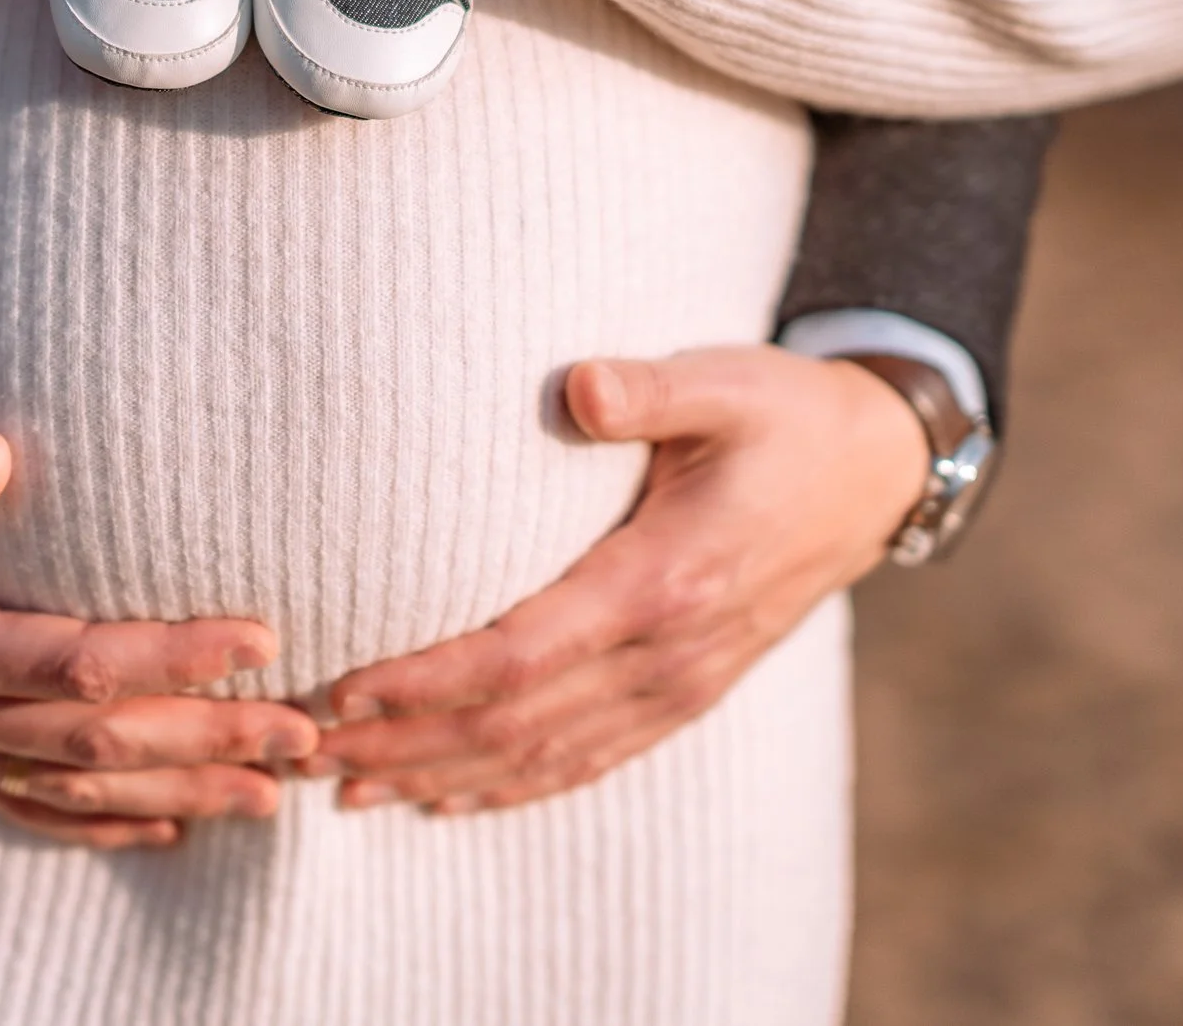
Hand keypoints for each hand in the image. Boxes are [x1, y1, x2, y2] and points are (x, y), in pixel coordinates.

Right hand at [0, 421, 316, 849]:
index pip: (79, 664)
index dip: (177, 657)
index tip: (263, 637)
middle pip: (98, 744)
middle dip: (211, 741)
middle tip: (314, 736)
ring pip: (72, 788)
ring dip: (179, 794)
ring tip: (275, 795)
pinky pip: (19, 805)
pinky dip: (98, 824)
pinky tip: (164, 830)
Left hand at [302, 347, 923, 813]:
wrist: (875, 474)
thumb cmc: (783, 414)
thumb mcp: (725, 381)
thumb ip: (649, 388)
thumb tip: (581, 385)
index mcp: (665, 579)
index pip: (520, 653)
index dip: (426, 682)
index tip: (343, 686)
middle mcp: (669, 653)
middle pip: (514, 726)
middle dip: (406, 745)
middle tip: (307, 752)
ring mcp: (681, 685)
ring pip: (544, 758)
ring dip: (441, 779)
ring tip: (347, 789)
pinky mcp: (686, 694)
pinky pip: (589, 761)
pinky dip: (510, 789)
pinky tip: (446, 801)